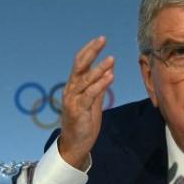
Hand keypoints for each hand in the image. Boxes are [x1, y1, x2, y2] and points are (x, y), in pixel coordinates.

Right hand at [58, 36, 114, 169]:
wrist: (76, 144)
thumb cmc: (84, 123)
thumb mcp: (94, 101)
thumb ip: (100, 86)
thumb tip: (109, 69)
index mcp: (74, 86)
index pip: (80, 63)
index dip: (90, 50)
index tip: (101, 39)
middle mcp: (71, 90)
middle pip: (79, 66)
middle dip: (91, 51)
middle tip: (102, 39)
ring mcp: (73, 100)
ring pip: (85, 80)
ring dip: (99, 68)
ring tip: (111, 58)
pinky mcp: (78, 111)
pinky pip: (90, 95)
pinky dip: (100, 85)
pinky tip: (110, 77)